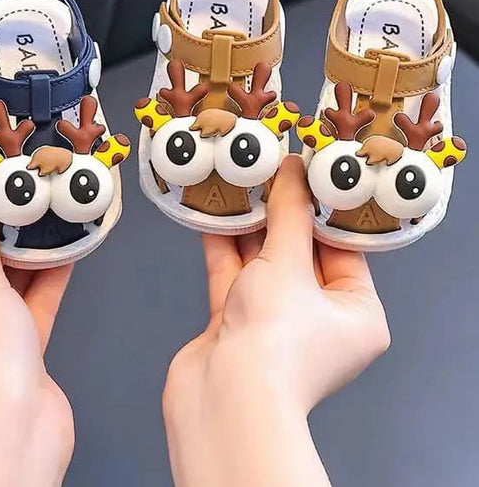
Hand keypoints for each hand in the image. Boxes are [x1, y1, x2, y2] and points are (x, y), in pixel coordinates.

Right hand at [162, 155, 390, 486]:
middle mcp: (317, 320)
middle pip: (299, 252)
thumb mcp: (289, 263)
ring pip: (262, 262)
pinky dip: (224, 246)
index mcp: (356, 313)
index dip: (321, 208)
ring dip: (248, 227)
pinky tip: (215, 214)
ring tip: (238, 185)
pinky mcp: (237, 323)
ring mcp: (274, 323)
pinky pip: (234, 275)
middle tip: (267, 171)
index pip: (342, 247)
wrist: (224, 400)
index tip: (305, 173)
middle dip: (279, 214)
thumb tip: (295, 170)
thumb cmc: (276, 346)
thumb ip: (289, 214)